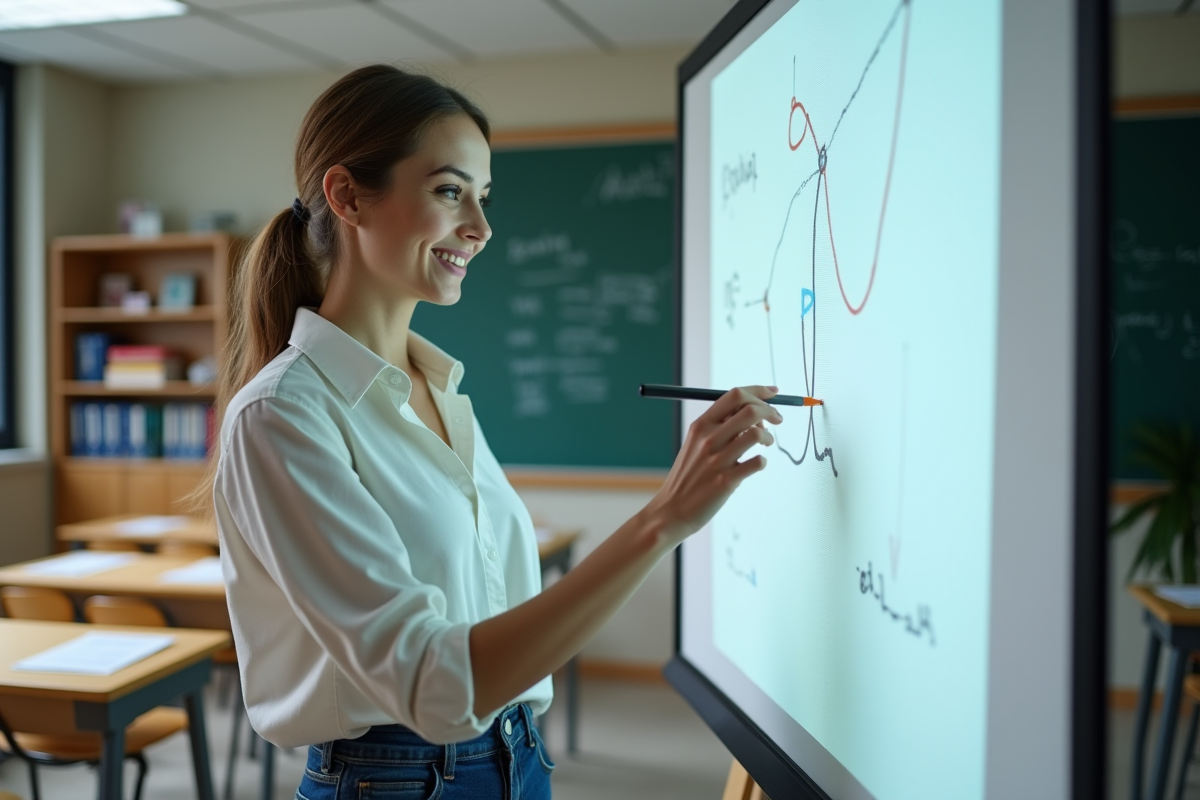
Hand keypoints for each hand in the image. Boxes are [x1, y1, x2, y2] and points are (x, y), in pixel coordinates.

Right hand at [642, 386, 781, 547]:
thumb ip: (721, 426)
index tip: (773, 393)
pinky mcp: (726, 481)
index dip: (759, 391)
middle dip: (770, 411)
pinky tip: (755, 465)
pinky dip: (762, 461)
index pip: (734, 395)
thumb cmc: (689, 475)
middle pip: (749, 410)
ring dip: (768, 436)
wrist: (672, 510)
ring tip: (766, 443)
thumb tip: (753, 411)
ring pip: (756, 433)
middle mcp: (708, 439)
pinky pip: (757, 463)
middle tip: (777, 420)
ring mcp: (717, 460)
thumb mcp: (696, 443)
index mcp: (701, 425)